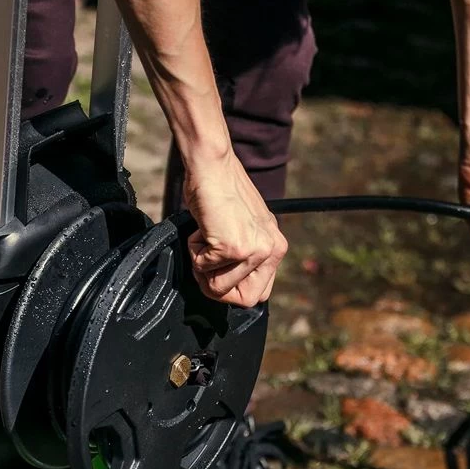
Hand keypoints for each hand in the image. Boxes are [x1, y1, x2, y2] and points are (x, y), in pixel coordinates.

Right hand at [182, 152, 287, 306]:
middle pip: (244, 300)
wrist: (212, 168)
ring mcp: (254, 250)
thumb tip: (229, 285)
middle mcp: (271, 250)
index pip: (259, 295)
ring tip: (207, 236)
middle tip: (209, 261)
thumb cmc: (220, 194)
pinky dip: (194, 250)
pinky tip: (203, 228)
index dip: (234, 289)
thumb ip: (246, 257)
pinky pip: (202, 268)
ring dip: (202, 265)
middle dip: (219, 288)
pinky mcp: (234, 247)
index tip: (220, 271)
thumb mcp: (245, 229)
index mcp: (276, 247)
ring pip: (218, 288)